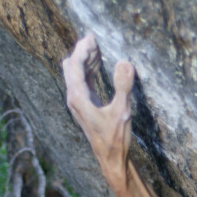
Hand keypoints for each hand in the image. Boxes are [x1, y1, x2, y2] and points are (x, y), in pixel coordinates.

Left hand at [61, 34, 135, 186]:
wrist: (111, 160)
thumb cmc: (115, 139)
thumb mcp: (122, 112)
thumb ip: (123, 86)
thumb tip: (125, 62)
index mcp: (78, 98)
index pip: (75, 65)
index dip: (83, 49)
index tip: (92, 36)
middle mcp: (74, 98)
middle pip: (71, 66)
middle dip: (81, 52)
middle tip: (94, 39)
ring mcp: (78, 103)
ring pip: (75, 74)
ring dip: (85, 60)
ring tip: (97, 48)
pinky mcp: (84, 106)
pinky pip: (82, 82)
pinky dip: (88, 71)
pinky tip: (98, 65)